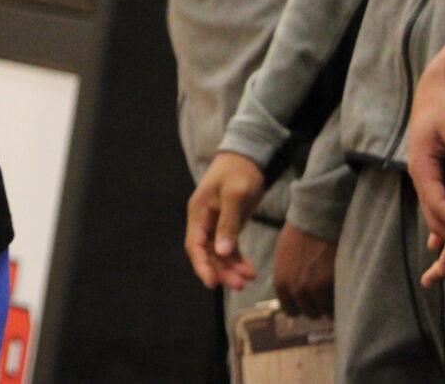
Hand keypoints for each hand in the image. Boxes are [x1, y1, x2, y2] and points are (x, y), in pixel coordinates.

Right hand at [186, 151, 266, 291]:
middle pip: (207, 253)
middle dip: (221, 271)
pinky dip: (238, 260)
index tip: (212, 283)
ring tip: (249, 278)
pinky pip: (229, 249)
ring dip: (231, 268)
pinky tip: (249, 270)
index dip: (201, 265)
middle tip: (240, 285)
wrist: (249, 158)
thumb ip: (228, 223)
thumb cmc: (239, 172)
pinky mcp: (228, 226)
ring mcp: (215, 224)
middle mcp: (203, 221)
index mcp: (199, 212)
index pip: (195, 245)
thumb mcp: (235, 195)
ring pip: (219, 254)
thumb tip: (222, 251)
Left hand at [273, 223, 336, 318]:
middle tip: (326, 292)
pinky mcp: (334, 285)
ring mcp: (316, 289)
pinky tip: (343, 285)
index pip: (291, 310)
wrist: (318, 218)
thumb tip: (294, 297)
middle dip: (318, 305)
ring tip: (336, 286)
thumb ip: (288, 278)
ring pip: (328, 311)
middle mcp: (296, 290)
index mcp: (282, 283)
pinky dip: (343, 298)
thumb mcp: (284, 258)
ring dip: (332, 303)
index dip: (302, 306)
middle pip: (311, 313)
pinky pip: (340, 304)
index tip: (311, 300)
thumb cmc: (301, 233)